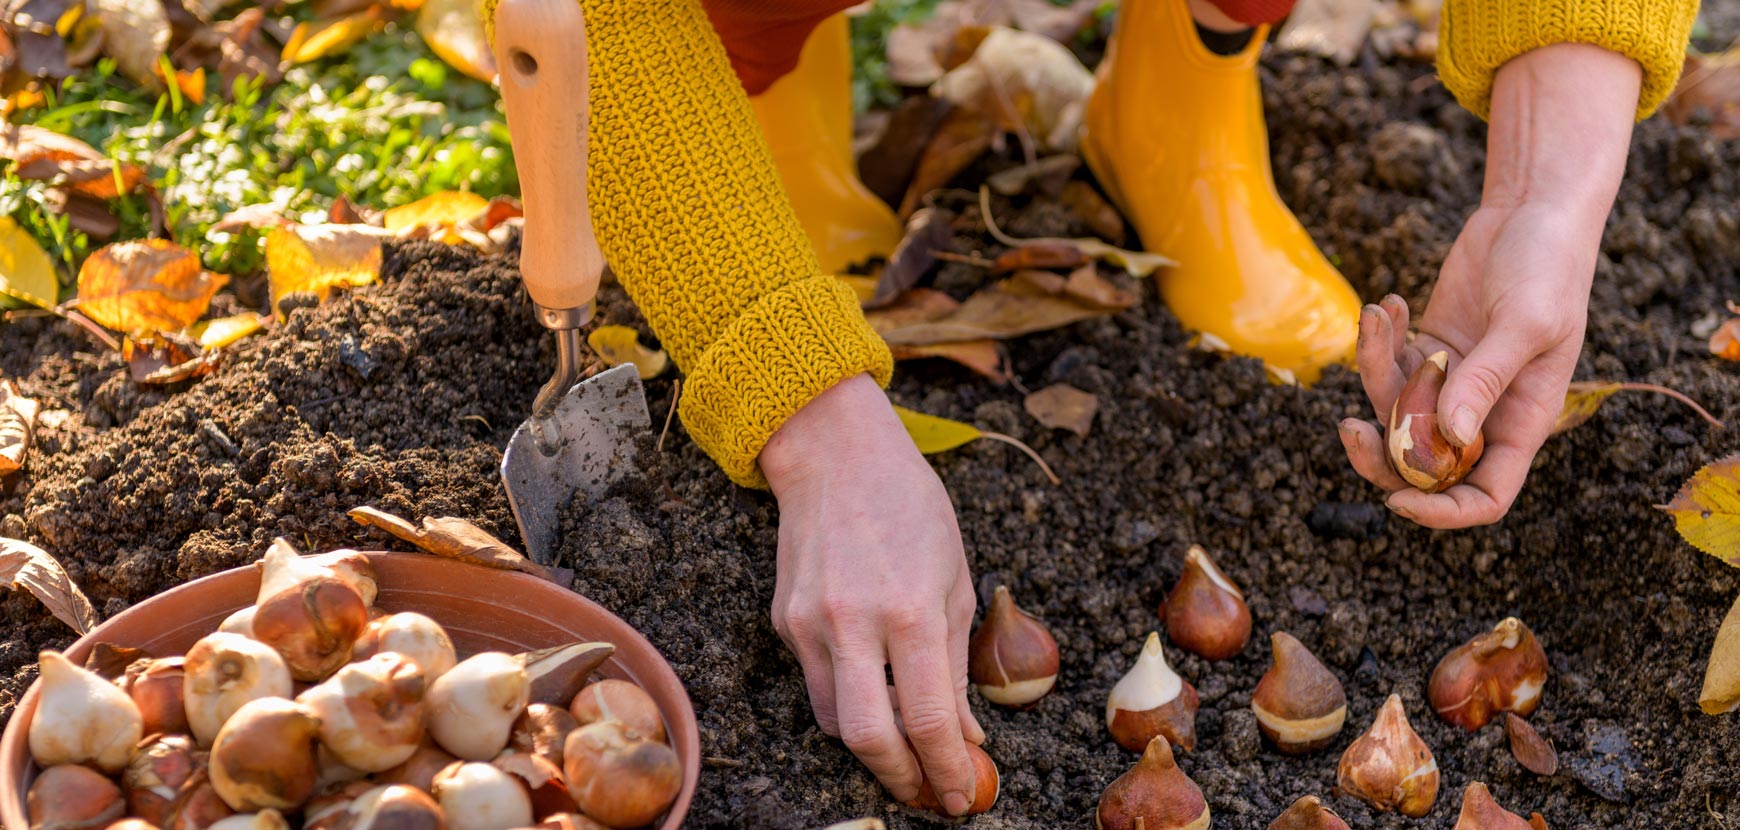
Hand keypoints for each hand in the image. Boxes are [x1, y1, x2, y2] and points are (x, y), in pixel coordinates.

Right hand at [761, 374, 985, 814]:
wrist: (834, 454)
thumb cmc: (910, 506)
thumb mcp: (956, 578)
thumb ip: (957, 663)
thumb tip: (965, 735)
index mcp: (911, 609)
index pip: (929, 718)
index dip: (948, 768)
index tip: (963, 795)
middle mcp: (854, 622)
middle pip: (869, 738)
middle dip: (902, 779)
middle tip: (929, 793)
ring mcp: (810, 624)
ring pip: (835, 721)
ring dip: (873, 746)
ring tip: (906, 749)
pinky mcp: (783, 621)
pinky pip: (817, 685)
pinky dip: (848, 702)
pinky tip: (872, 690)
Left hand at [1340, 44, 1641, 527]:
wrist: (1532, 213)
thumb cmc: (1547, 265)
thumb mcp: (1525, 321)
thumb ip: (1486, 378)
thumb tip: (1449, 434)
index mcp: (1521, 423)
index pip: (1484, 496)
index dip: (1443, 512)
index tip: (1397, 502)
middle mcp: (1483, 413)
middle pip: (1423, 467)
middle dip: (1380, 455)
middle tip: (1348, 427)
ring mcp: (1450, 383)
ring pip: (1393, 411)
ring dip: (1373, 371)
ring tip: (1380, 315)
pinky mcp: (1425, 351)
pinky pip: (1387, 366)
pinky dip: (1377, 341)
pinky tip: (1388, 304)